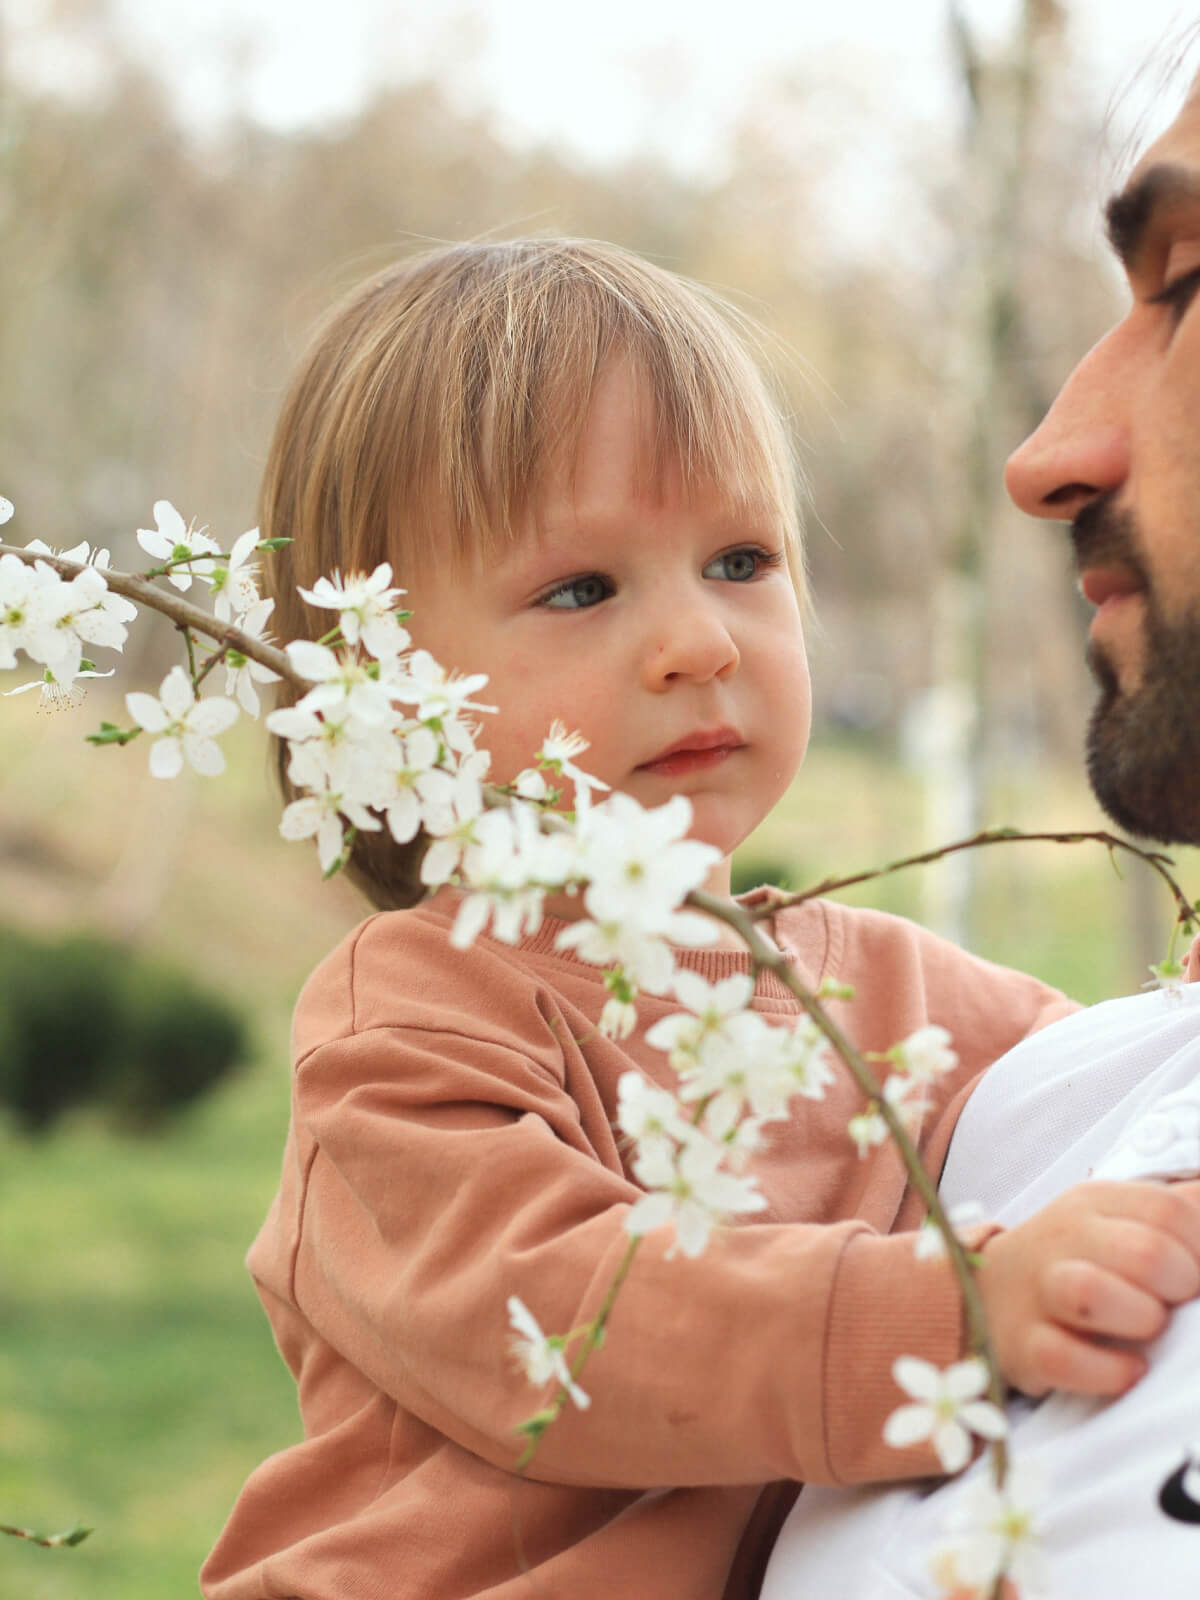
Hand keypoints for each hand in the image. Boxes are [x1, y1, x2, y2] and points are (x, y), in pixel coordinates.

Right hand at [977, 1179, 1199, 1396]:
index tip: (1195, 1275)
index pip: (1167, 1209)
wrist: (989, 1292)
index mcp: (1094, 1201)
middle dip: (1180, 1287)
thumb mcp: (1119, 1220)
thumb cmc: (1077, 1260)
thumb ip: (1177, 1212)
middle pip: (1144, 1252)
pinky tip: (1129, 1369)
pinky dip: (1109, 1372)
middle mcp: (1063, 1237)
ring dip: (1141, 1319)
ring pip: (1090, 1293)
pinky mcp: (1024, 1345)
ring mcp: (1039, 1290)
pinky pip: (1065, 1359)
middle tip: (1175, 1303)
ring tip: (1149, 1330)